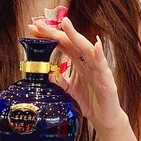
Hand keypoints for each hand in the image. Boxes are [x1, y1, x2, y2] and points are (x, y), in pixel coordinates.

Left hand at [29, 16, 127, 131]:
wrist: (104, 117)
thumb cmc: (89, 101)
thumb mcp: (68, 91)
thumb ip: (59, 81)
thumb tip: (47, 73)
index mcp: (78, 62)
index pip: (62, 44)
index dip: (48, 36)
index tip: (33, 29)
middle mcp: (87, 61)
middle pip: (70, 42)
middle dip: (55, 32)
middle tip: (39, 24)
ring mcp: (98, 68)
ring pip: (86, 48)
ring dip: (76, 36)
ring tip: (65, 23)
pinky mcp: (107, 80)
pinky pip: (103, 66)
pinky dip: (100, 55)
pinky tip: (97, 46)